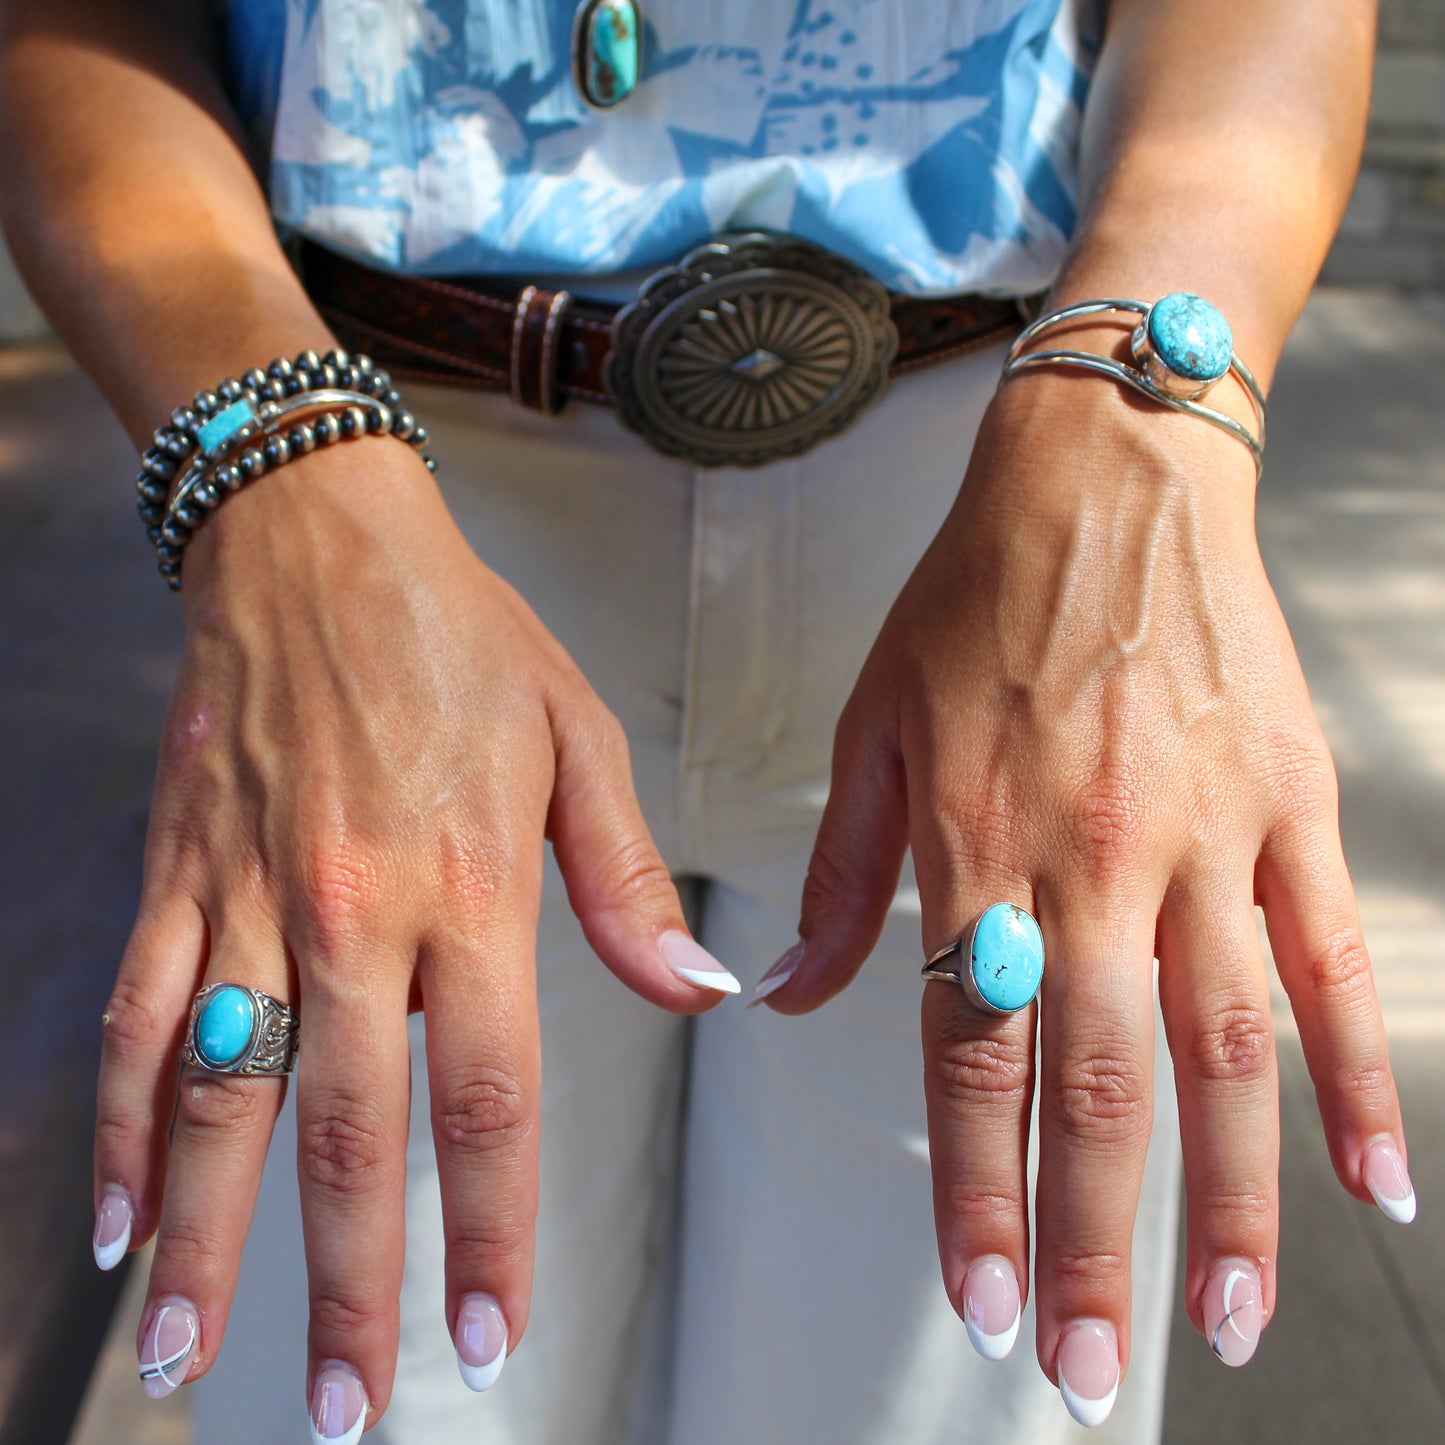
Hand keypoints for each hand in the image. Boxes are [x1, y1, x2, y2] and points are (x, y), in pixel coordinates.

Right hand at [93, 438, 735, 1429]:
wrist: (318, 541)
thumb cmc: (461, 637)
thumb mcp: (577, 740)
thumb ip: (625, 882)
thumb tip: (695, 992)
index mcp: (469, 887)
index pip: (486, 1094)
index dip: (489, 1226)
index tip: (488, 1332)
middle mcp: (354, 910)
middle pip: (350, 1131)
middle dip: (351, 1282)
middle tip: (348, 1407)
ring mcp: (251, 898)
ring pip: (222, 1097)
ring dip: (207, 1238)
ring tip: (195, 1357)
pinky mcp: (180, 874)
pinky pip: (140, 1016)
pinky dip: (121, 1123)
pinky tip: (111, 1213)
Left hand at [766, 378, 1408, 1414]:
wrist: (1105, 482)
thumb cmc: (973, 604)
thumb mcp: (870, 726)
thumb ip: (835, 878)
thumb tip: (783, 999)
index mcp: (976, 843)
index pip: (974, 1055)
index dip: (976, 1188)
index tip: (984, 1301)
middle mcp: (1092, 858)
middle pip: (1099, 1082)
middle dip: (1096, 1238)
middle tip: (1098, 1369)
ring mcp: (1205, 837)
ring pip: (1225, 1051)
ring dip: (1228, 1199)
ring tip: (1224, 1320)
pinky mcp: (1288, 807)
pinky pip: (1331, 963)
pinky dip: (1359, 1079)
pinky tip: (1375, 1187)